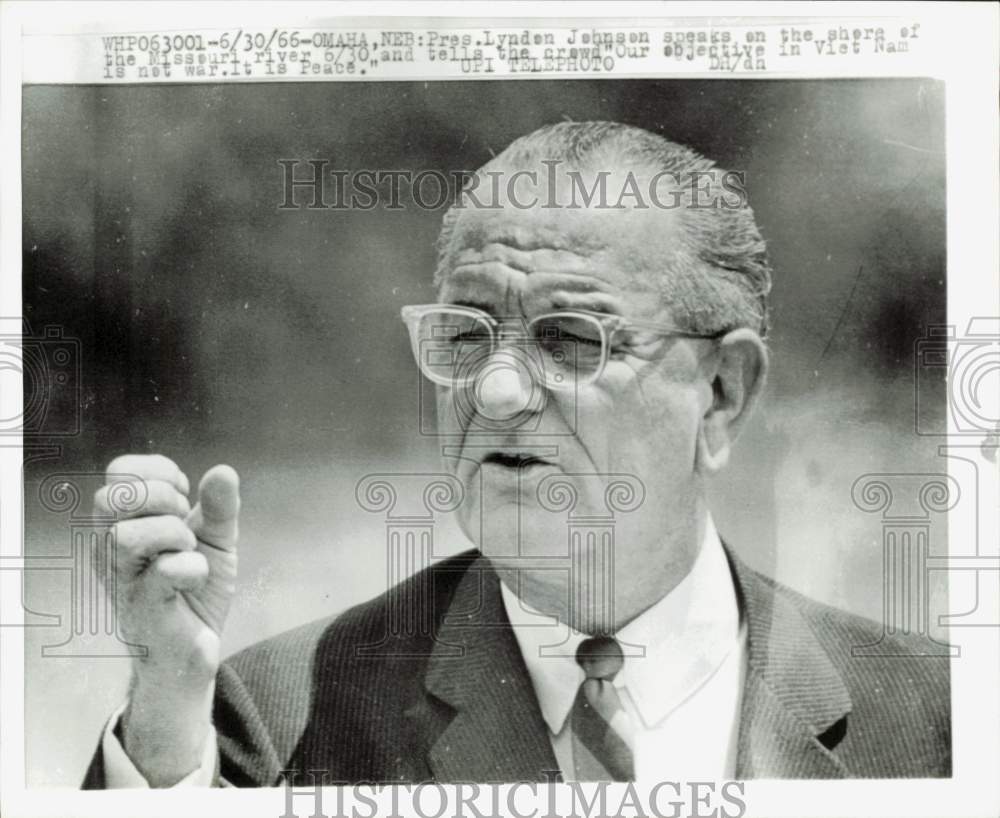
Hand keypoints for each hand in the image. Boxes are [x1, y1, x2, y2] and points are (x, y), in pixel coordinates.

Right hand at [94, 454, 239, 785]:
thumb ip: (220, 506)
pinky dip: (193, 569)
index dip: (160, 472)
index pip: (119, 471)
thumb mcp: (215, 540)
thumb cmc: (193, 589)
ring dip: (172, 534)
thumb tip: (223, 471)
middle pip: (112, 497)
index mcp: (124, 523)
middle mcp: (111, 550)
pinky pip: (164, 574)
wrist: (194, 650)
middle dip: (161, 497)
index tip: (185, 495)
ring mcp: (123, 581)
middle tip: (184, 521)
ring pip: (125, 536)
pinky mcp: (143, 610)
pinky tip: (196, 578)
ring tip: (188, 550)